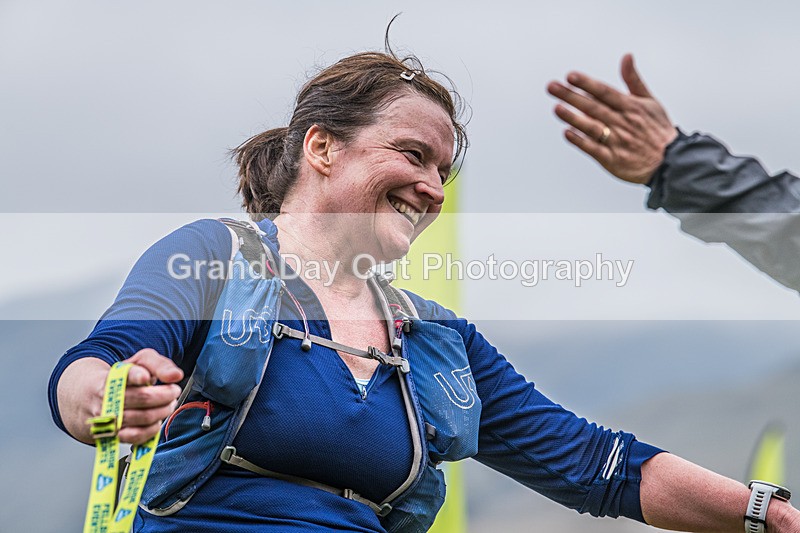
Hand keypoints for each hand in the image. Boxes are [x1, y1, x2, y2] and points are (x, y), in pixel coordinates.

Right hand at [57, 349, 183, 444]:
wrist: (86, 397)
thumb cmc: (120, 379)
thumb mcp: (139, 362)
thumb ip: (160, 365)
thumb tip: (176, 375)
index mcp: (113, 376)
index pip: (125, 375)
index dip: (136, 376)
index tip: (145, 376)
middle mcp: (107, 397)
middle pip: (143, 398)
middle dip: (166, 395)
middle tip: (173, 391)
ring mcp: (107, 418)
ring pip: (143, 417)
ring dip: (163, 411)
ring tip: (168, 404)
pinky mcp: (110, 435)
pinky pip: (136, 436)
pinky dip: (152, 429)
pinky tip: (156, 421)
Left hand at [547, 54, 677, 183]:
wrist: (670, 161)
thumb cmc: (658, 130)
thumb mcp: (650, 101)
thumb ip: (633, 80)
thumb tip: (626, 56)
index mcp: (631, 106)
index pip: (604, 92)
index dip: (587, 84)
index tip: (570, 76)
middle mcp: (622, 122)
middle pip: (593, 107)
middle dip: (571, 96)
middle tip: (552, 87)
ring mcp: (617, 141)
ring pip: (592, 127)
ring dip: (574, 118)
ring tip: (557, 108)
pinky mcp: (612, 159)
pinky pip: (594, 149)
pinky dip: (581, 141)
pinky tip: (568, 133)